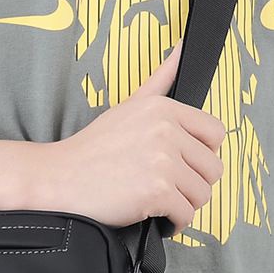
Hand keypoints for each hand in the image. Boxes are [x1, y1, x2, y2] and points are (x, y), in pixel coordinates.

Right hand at [34, 43, 225, 233]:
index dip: (202, 156)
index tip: (183, 168)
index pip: (215, 134)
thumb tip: (182, 48)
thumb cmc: (89, 151)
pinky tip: (157, 220)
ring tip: (160, 206)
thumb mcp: (127, 106)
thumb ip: (159, 80)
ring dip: (185, 206)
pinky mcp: (156, 192)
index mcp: (164, 109)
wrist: (58, 180)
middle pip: (212, 168)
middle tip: (168, 191)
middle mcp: (167, 132)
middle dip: (193, 185)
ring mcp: (163, 162)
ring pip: (202, 194)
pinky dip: (175, 224)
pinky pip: (186, 214)